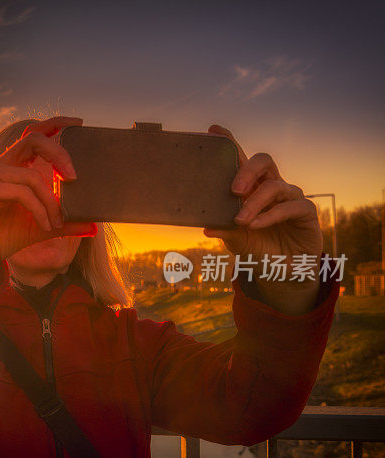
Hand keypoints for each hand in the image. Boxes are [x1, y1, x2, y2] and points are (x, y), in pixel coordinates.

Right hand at [0, 116, 96, 290]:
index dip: (55, 124)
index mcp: (14, 167)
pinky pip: (22, 193)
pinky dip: (39, 209)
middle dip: (59, 152)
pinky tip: (44, 225)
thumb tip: (92, 226)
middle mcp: (2, 165)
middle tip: (73, 176)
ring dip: (50, 201)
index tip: (78, 124)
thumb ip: (63, 224)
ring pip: (32, 176)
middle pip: (33, 139)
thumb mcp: (40, 228)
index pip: (34, 135)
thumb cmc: (0, 236)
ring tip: (56, 223)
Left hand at [202, 125, 322, 313]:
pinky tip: (256, 225)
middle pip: (263, 161)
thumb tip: (205, 225)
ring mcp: (290, 197)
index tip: (213, 130)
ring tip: (241, 219)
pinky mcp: (306, 212)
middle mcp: (271, 187)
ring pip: (275, 186)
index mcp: (251, 187)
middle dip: (247, 170)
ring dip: (255, 203)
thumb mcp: (236, 240)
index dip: (230, 143)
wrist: (281, 273)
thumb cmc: (256, 249)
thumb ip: (224, 229)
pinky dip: (271, 215)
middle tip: (233, 189)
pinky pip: (291, 206)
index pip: (241, 160)